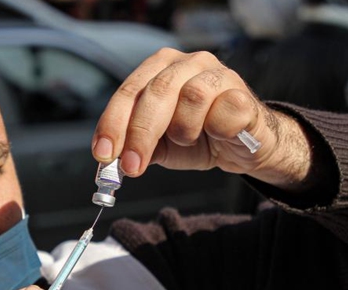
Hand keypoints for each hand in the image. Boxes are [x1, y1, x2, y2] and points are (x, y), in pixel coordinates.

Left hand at [92, 48, 314, 192]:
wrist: (244, 148)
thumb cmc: (199, 139)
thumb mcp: (160, 145)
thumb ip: (136, 147)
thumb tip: (110, 162)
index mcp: (161, 69)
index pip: (130, 91)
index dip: (113, 123)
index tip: (104, 154)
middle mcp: (188, 63)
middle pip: (157, 91)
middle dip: (140, 133)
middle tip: (132, 167)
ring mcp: (219, 74)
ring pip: (191, 97)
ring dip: (184, 129)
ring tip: (189, 139)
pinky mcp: (243, 93)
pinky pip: (223, 112)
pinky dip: (216, 130)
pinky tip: (218, 135)